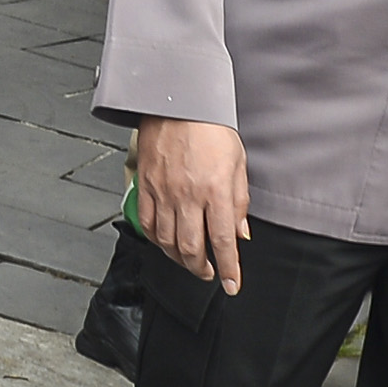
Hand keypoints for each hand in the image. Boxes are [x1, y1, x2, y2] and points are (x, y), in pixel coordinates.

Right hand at [135, 115, 249, 294]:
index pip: (223, 241)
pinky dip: (157, 240)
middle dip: (202, 269)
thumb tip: (240, 232)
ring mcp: (164, 193)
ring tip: (190, 261)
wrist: (178, 101)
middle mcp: (188, 196)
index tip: (232, 285)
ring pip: (167, 242)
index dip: (228, 269)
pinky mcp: (147, 186)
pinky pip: (149, 224)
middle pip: (191, 249)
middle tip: (209, 274)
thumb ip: (239, 202)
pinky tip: (166, 242)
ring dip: (180, 259)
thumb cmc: (211, 126)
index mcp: (215, 190)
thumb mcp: (238, 162)